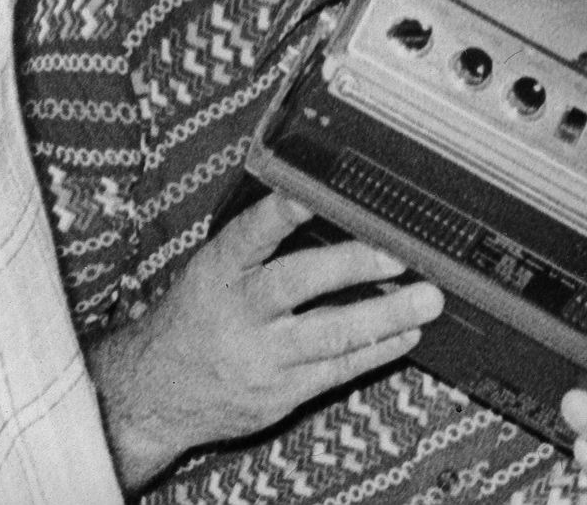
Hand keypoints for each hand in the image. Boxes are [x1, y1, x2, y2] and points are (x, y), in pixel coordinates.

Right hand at [88, 191, 441, 481]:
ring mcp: (262, 357)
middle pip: (296, 284)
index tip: (313, 193)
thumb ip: (258, 250)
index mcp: (216, 271)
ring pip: (330, 335)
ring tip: (427, 301)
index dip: (280, 213)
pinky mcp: (282, 394)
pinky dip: (377, 352)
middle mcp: (238, 312)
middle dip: (351, 266)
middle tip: (398, 254)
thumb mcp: (210, 273)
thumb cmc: (195, 318)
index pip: (248, 235)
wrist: (160, 393)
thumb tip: (326, 217)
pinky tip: (407, 335)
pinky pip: (338, 371)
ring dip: (385, 317)